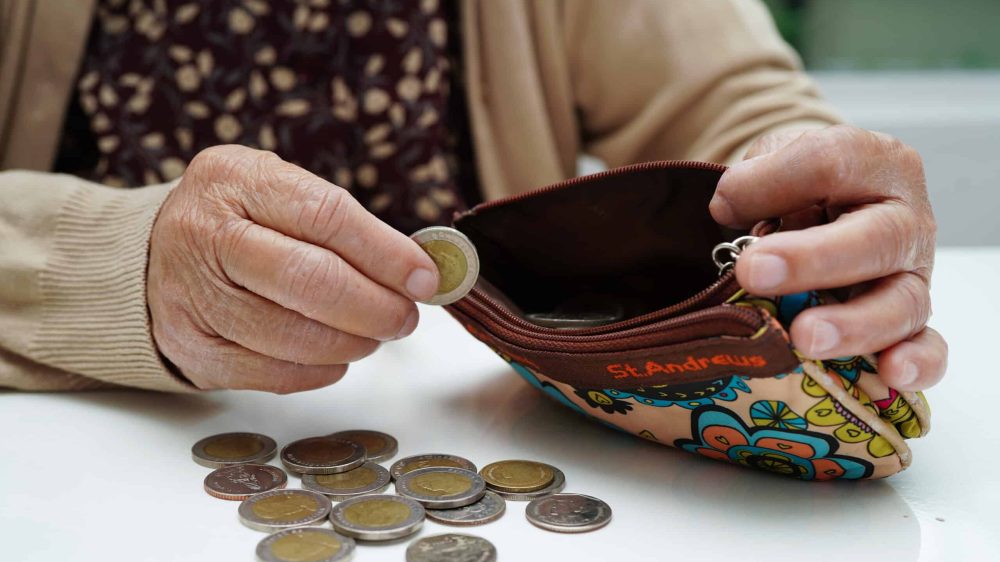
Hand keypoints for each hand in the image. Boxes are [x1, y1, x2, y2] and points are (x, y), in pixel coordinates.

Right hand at [148, 145, 438, 392]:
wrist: (148, 256)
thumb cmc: (237, 221)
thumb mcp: (278, 192)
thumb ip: (343, 224)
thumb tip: (418, 272)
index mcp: (235, 179)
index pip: (326, 216)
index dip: (386, 253)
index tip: (425, 278)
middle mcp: (204, 233)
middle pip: (309, 280)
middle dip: (374, 306)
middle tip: (404, 317)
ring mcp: (191, 295)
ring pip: (292, 336)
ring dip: (351, 342)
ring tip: (373, 334)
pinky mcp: (191, 348)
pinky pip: (271, 374)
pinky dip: (318, 370)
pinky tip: (335, 355)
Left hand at [710, 125, 945, 391]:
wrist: (825, 204)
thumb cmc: (798, 185)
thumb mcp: (774, 161)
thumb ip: (755, 178)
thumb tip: (729, 207)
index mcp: (874, 162)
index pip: (832, 164)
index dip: (774, 182)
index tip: (723, 204)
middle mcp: (904, 218)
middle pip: (875, 239)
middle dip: (812, 259)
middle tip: (755, 273)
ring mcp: (913, 274)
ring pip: (902, 302)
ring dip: (853, 324)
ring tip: (805, 338)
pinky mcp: (913, 323)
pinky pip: (928, 348)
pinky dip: (916, 362)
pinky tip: (890, 373)